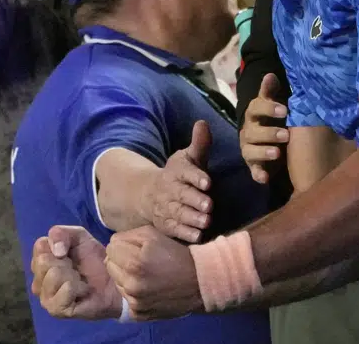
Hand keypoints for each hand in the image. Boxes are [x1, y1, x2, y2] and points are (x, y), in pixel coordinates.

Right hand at [31, 225, 120, 319]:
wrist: (113, 280)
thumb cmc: (93, 259)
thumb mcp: (79, 237)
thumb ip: (60, 233)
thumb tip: (56, 251)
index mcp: (41, 262)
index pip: (39, 246)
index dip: (59, 244)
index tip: (70, 252)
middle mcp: (38, 281)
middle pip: (43, 261)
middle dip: (66, 261)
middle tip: (76, 268)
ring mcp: (45, 297)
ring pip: (53, 275)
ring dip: (73, 275)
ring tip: (80, 279)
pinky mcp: (56, 310)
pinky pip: (65, 290)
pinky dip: (78, 287)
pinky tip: (83, 290)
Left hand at [106, 225, 201, 319]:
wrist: (198, 282)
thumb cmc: (176, 254)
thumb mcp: (154, 235)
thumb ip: (129, 235)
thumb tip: (113, 244)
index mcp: (134, 262)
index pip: (111, 247)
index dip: (123, 245)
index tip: (135, 248)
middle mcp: (131, 284)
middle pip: (109, 265)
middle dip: (122, 260)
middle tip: (139, 261)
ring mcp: (134, 301)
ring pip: (116, 281)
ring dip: (126, 276)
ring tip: (145, 274)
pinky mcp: (138, 313)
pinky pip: (125, 297)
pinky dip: (133, 292)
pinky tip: (147, 288)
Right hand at [140, 121, 213, 242]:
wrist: (149, 194)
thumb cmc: (180, 175)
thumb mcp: (188, 157)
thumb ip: (199, 143)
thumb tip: (203, 122)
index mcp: (177, 171)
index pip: (186, 173)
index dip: (196, 178)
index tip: (208, 182)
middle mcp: (170, 190)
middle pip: (182, 195)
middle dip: (195, 200)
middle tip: (208, 205)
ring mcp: (166, 209)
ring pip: (178, 214)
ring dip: (192, 219)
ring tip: (206, 221)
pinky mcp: (166, 225)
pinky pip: (174, 230)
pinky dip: (185, 234)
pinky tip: (198, 236)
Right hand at [240, 73, 288, 183]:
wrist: (268, 142)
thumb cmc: (272, 120)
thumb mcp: (272, 105)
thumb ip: (270, 91)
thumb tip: (270, 74)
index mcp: (254, 114)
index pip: (256, 108)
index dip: (269, 108)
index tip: (285, 110)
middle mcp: (249, 132)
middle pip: (253, 132)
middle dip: (269, 133)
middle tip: (286, 135)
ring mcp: (249, 149)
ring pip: (251, 151)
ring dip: (263, 152)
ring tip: (278, 154)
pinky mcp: (254, 166)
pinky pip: (254, 171)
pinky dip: (258, 174)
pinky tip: (265, 178)